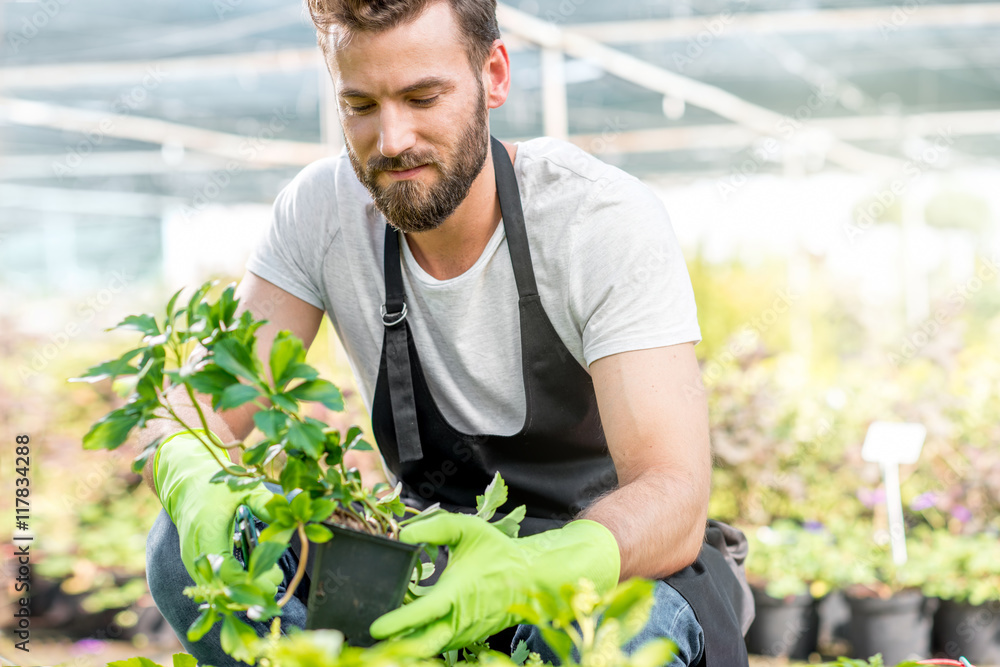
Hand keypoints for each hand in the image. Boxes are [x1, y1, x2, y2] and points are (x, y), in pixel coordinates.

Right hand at [153, 429, 281, 591]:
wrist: (186, 484)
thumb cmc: (217, 486)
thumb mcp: (244, 489)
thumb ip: (266, 505)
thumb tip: (290, 520)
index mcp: (207, 534)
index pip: (227, 572)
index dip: (251, 581)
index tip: (274, 577)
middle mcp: (195, 552)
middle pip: (221, 587)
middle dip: (250, 589)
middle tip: (275, 581)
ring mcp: (192, 560)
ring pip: (216, 589)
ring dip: (242, 588)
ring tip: (267, 579)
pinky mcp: (194, 563)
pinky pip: (212, 582)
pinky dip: (232, 583)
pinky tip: (252, 575)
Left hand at [368, 513, 619, 655]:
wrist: (530, 579)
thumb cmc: (498, 553)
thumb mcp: (468, 529)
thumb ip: (434, 528)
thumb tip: (403, 535)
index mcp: (458, 594)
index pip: (423, 613)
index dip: (398, 621)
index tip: (376, 627)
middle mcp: (459, 620)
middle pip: (422, 645)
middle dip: (395, 646)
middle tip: (370, 640)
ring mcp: (463, 633)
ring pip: (428, 643)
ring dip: (406, 637)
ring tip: (385, 625)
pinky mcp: (465, 638)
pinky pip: (438, 639)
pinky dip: (421, 633)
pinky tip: (408, 618)